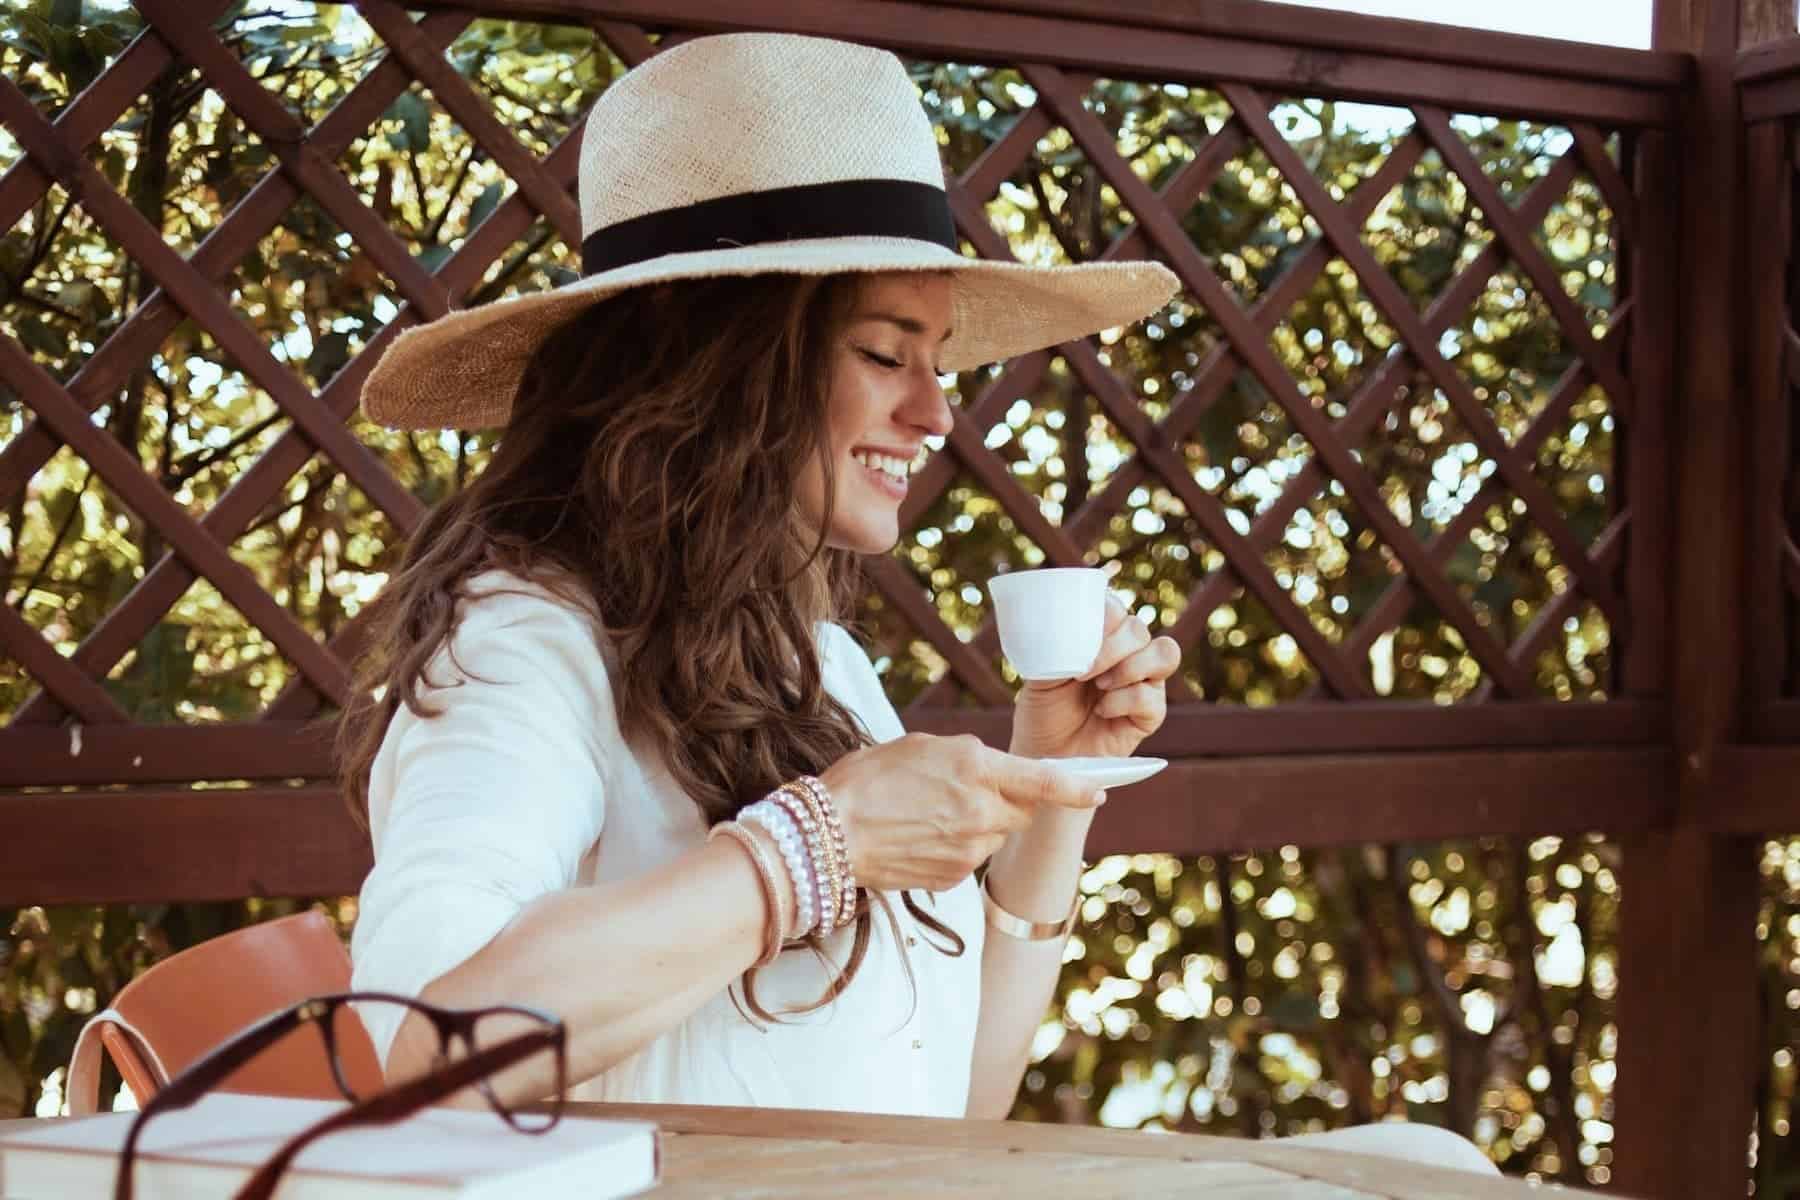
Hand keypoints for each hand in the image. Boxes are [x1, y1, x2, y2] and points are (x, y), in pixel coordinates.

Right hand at [818, 733, 1103, 891]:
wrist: (828, 834)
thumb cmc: (867, 778)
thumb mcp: (922, 746)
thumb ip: (968, 757)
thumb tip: (992, 773)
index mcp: (977, 768)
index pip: (1046, 781)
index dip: (1079, 786)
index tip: (1101, 788)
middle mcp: (982, 811)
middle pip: (1023, 812)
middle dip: (1010, 802)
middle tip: (970, 791)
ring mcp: (970, 849)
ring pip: (996, 836)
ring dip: (979, 825)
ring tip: (930, 815)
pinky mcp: (954, 877)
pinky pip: (971, 859)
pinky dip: (956, 848)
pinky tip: (920, 837)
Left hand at [1011, 591, 1179, 760]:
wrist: (1045, 754)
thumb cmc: (1043, 710)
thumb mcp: (1041, 672)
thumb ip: (1057, 646)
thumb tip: (1068, 627)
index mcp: (1103, 637)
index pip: (1116, 608)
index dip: (1104, 616)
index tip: (1077, 636)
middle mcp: (1128, 654)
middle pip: (1140, 629)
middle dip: (1113, 647)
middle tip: (1084, 671)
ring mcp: (1144, 682)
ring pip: (1164, 652)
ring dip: (1129, 667)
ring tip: (1099, 686)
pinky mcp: (1150, 714)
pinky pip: (1152, 695)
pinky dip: (1124, 701)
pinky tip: (1101, 711)